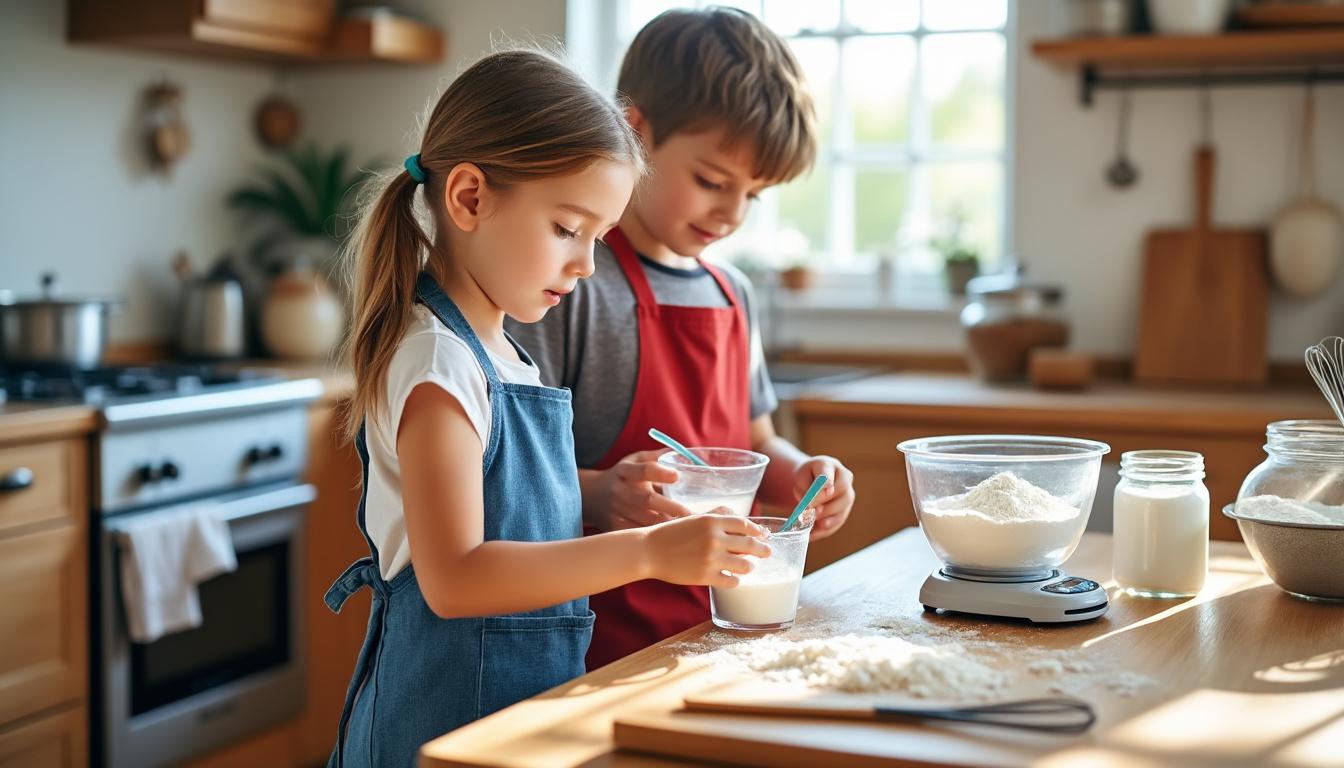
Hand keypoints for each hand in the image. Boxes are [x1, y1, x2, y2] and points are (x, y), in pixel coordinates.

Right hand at [592, 450, 694, 530]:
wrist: (592, 496)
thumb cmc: (624, 476)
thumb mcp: (636, 460)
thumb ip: (660, 457)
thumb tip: (690, 455)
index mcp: (625, 470)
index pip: (643, 470)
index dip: (659, 473)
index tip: (676, 476)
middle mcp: (619, 490)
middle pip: (646, 499)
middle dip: (670, 507)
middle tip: (691, 513)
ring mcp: (616, 511)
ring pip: (644, 521)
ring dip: (666, 525)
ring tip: (687, 526)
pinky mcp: (615, 527)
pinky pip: (638, 534)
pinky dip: (654, 536)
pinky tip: (670, 536)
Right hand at [644, 514, 770, 587]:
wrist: (650, 551)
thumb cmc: (672, 533)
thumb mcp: (694, 518)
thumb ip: (717, 516)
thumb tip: (741, 519)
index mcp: (712, 521)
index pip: (745, 525)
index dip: (757, 531)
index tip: (763, 535)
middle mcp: (714, 538)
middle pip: (750, 545)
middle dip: (763, 550)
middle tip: (767, 552)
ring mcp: (711, 559)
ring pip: (745, 565)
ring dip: (748, 566)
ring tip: (746, 566)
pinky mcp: (706, 576)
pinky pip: (732, 581)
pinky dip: (735, 579)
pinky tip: (732, 577)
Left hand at [793, 456, 854, 540]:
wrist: (812, 479)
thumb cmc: (806, 476)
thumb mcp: (800, 476)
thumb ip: (805, 487)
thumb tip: (810, 506)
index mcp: (829, 465)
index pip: (830, 475)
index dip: (827, 485)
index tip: (824, 493)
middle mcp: (844, 478)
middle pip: (843, 493)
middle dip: (828, 505)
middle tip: (814, 513)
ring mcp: (847, 494)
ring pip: (843, 509)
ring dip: (828, 519)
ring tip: (813, 525)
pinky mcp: (845, 509)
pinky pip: (838, 522)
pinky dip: (825, 530)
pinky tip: (812, 535)